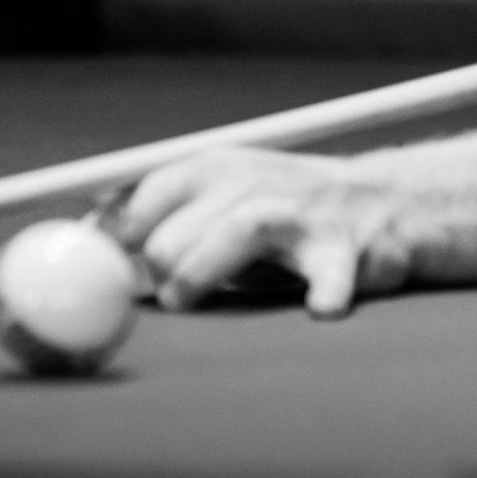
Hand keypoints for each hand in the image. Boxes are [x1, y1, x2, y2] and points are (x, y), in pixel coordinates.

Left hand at [115, 149, 414, 317]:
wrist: (389, 202)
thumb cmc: (287, 212)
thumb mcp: (222, 193)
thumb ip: (164, 212)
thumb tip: (87, 233)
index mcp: (212, 167)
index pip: (141, 205)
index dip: (118, 248)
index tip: (114, 276)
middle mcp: (251, 182)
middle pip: (174, 233)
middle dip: (158, 275)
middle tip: (170, 297)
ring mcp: (298, 213)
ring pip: (233, 236)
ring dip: (200, 277)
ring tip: (187, 300)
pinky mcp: (343, 249)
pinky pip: (328, 275)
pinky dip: (323, 294)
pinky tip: (319, 310)